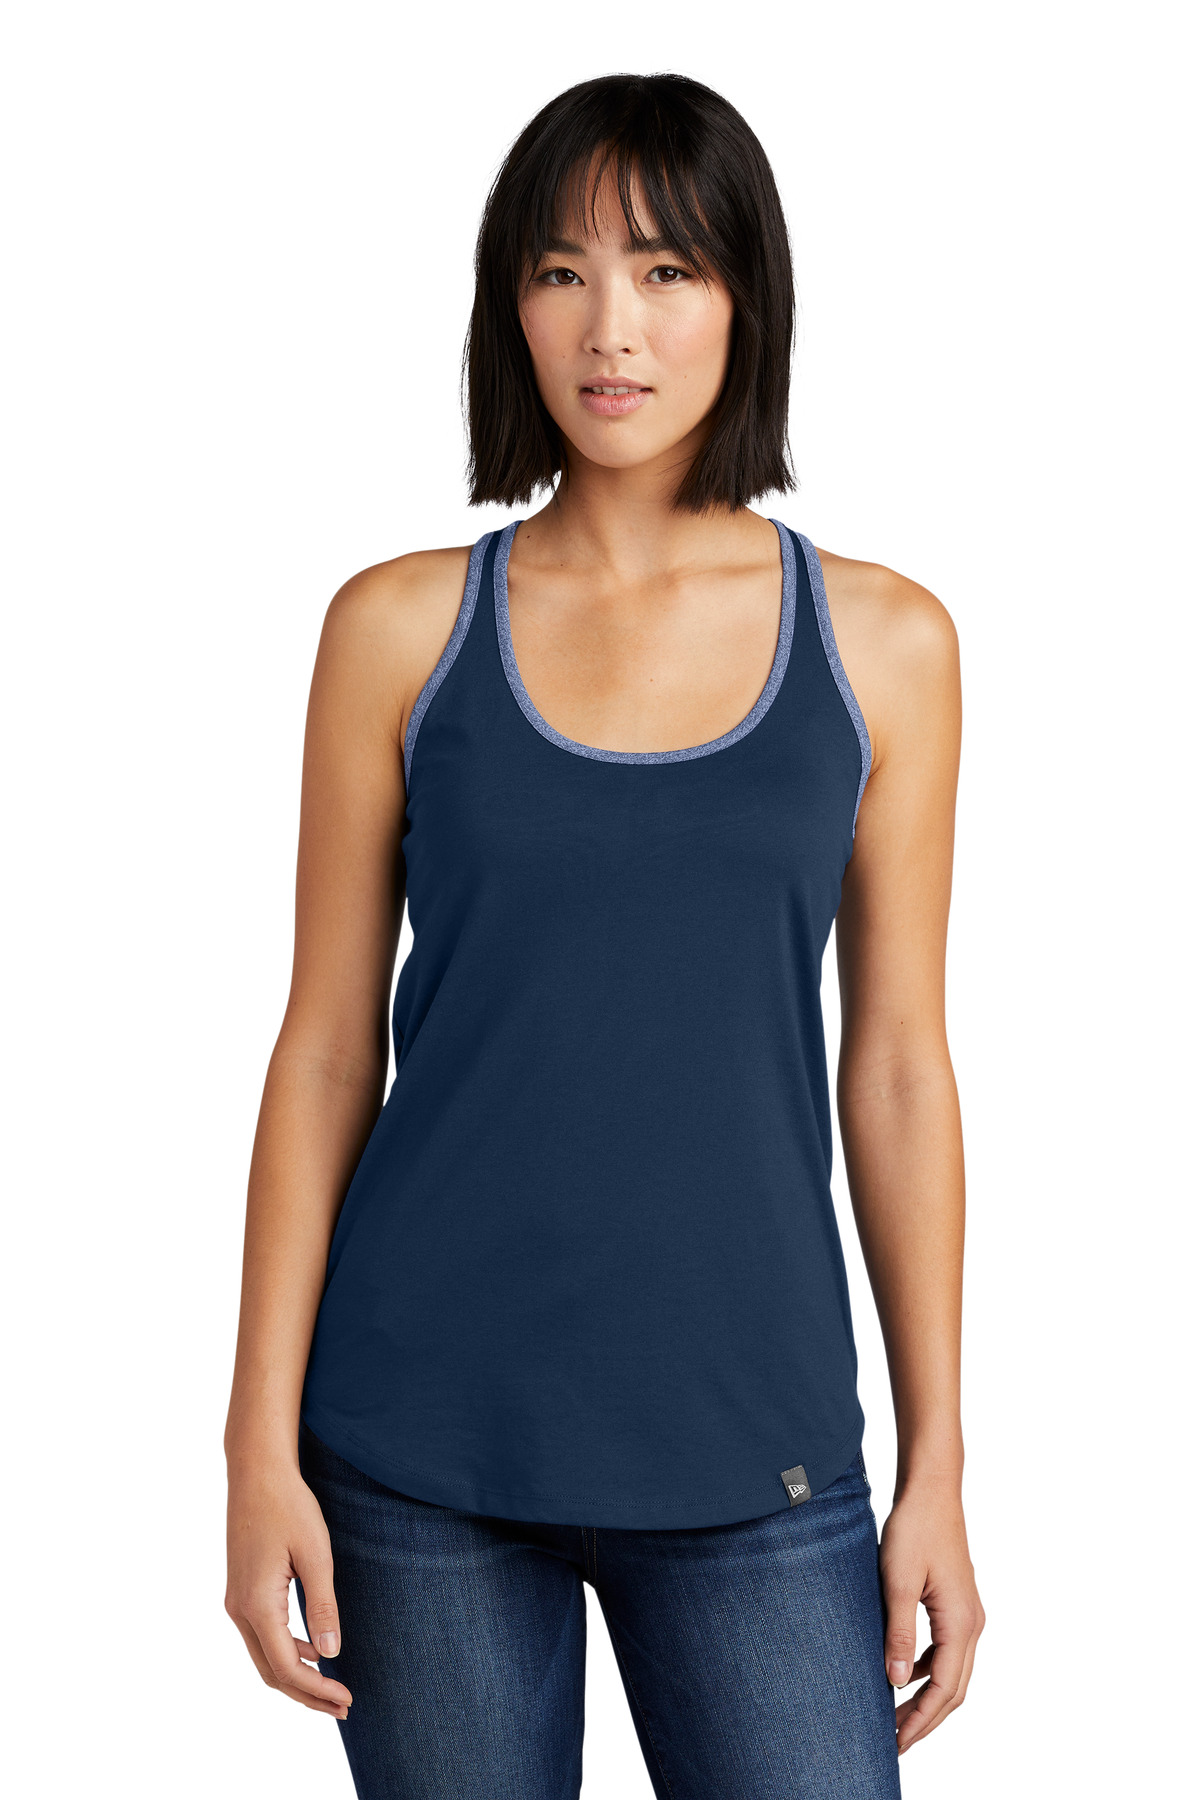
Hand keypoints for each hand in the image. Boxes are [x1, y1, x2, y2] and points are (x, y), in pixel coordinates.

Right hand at [225, 1458, 352, 1719]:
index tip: (347, 1699)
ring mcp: (236, 1602)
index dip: (317, 1691)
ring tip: (332, 1686)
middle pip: (271, 1672)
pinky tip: (314, 1648)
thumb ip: (322, 1606)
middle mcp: (239, 1610)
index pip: (287, 1668)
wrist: (256, 1472)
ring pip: (264, 1657)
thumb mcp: (315, 1554)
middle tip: (343, 1706)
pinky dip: (286, 1652)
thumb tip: (331, 1655)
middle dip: (306, 1694)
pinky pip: (261, 1636)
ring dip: (296, 1676)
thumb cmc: (289, 1506)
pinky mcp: (241, 1591)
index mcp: (257, 1605)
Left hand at [878, 1475, 984, 1753]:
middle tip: (894, 1742)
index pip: (944, 1690)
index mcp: (960, 1623)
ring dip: (927, 1697)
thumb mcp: (897, 1581)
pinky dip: (928, 1671)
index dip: (921, 1721)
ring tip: (896, 1716)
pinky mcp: (958, 1603)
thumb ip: (898, 1634)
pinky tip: (904, 1673)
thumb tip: (896, 1683)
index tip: (896, 1744)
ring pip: (952, 1672)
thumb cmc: (914, 1527)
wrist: (932, 1489)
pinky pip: (947, 1650)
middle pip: (954, 1689)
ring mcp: (968, 1613)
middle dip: (926, 1719)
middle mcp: (972, 1624)